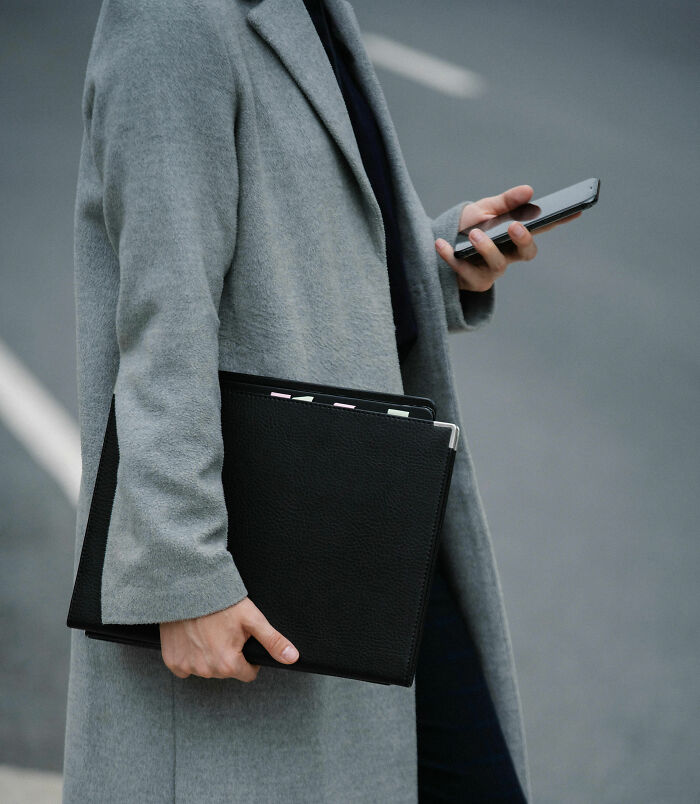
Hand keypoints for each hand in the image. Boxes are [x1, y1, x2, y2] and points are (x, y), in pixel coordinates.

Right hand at [160, 596, 299, 680]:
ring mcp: (187, 667)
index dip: (249, 658)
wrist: (189, 588)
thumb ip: (273, 641)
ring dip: (209, 655)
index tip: (243, 640)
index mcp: (229, 664)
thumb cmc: (222, 602)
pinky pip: (186, 666)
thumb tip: (293, 658)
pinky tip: (193, 636)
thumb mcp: (253, 619)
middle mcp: (207, 671)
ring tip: (209, 631)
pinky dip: (190, 655)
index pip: (247, 673)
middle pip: (226, 671)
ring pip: (207, 668)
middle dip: (229, 655)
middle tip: (225, 631)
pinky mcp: (172, 661)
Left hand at [435, 184, 581, 291]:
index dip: (560, 221)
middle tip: (515, 226)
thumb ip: (505, 202)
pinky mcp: (473, 283)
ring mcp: (492, 272)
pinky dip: (451, 257)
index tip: (577, 209)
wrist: (437, 247)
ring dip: (486, 248)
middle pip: (526, 253)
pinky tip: (440, 244)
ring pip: (497, 265)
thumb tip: (529, 191)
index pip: (542, 227)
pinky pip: (465, 272)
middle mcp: (509, 256)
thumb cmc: (466, 228)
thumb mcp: (484, 209)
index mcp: (515, 236)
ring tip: (474, 233)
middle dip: (524, 240)